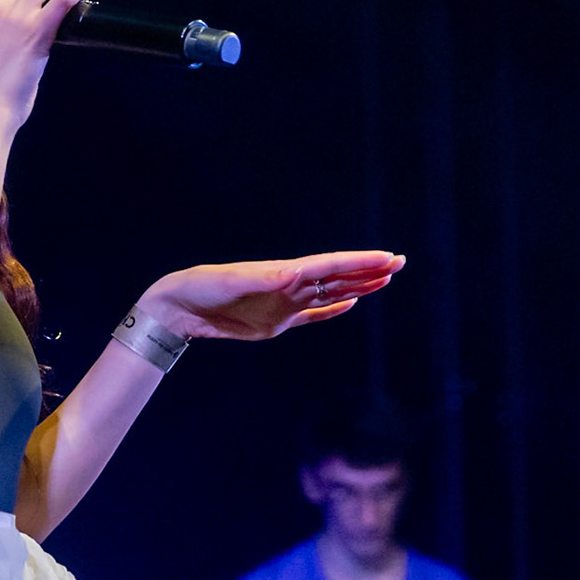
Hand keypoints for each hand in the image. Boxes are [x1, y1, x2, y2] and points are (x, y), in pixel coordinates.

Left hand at [137, 251, 404, 340]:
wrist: (181, 306)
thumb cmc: (203, 287)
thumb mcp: (232, 281)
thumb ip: (264, 278)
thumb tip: (295, 271)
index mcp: (284, 272)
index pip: (331, 265)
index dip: (360, 262)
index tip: (387, 258)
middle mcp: (291, 284)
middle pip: (338, 275)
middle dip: (368, 269)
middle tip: (399, 262)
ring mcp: (286, 302)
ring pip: (332, 292)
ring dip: (358, 285)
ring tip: (385, 279)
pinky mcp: (277, 321)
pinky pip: (313, 313)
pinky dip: (333, 308)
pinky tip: (352, 301)